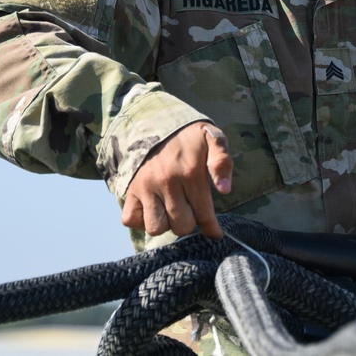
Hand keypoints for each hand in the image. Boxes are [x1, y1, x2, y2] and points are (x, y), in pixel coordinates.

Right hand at [121, 122, 233, 239]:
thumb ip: (222, 162)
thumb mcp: (213, 140)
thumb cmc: (189, 137)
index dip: (212, 229)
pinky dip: (141, 220)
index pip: (204, 214)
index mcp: (190, 172)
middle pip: (181, 226)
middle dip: (189, 221)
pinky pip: (131, 220)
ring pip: (156, 228)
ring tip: (172, 211)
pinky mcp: (130, 190)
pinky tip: (154, 209)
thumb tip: (225, 190)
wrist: (155, 121)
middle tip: (190, 209)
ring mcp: (145, 187)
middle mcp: (167, 182)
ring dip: (166, 224)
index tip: (215, 234)